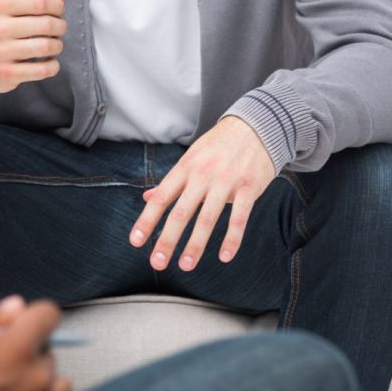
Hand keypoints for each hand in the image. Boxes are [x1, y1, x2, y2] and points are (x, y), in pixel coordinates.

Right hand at [0, 0, 69, 92]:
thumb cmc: (4, 24)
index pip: (40, 1)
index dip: (57, 5)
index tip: (57, 10)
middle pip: (47, 24)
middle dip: (60, 26)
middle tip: (57, 29)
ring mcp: (0, 52)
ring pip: (47, 47)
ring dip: (58, 45)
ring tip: (52, 44)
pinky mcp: (6, 73)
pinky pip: (43, 70)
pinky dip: (53, 65)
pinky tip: (47, 61)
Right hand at [0, 297, 72, 390]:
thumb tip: (16, 306)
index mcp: (15, 350)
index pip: (48, 315)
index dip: (33, 314)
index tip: (22, 322)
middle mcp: (34, 379)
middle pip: (48, 350)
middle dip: (28, 350)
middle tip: (0, 360)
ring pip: (56, 382)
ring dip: (39, 378)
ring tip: (10, 384)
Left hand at [129, 116, 274, 270]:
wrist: (255, 126)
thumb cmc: (218, 146)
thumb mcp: (191, 158)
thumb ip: (172, 182)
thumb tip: (148, 198)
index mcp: (185, 168)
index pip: (162, 198)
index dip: (147, 220)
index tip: (136, 241)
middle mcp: (202, 175)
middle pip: (181, 211)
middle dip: (167, 239)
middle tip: (157, 262)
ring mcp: (226, 181)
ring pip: (208, 217)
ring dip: (196, 244)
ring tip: (186, 265)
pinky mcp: (248, 187)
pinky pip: (240, 217)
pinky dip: (232, 238)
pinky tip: (225, 256)